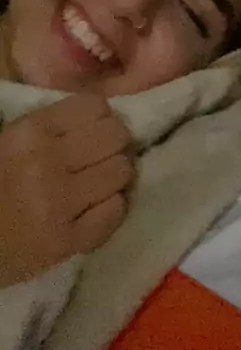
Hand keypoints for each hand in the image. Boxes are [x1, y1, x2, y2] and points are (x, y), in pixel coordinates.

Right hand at [0, 94, 133, 286]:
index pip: (95, 106)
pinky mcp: (65, 242)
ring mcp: (58, 203)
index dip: (103, 117)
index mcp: (31, 132)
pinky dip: (113, 209)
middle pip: (115, 136)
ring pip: (122, 172)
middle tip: (106, 156)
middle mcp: (48, 162)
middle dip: (116, 144)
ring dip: (117, 176)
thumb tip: (100, 118)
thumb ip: (51, 127)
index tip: (97, 130)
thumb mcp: (10, 141)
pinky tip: (98, 210)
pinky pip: (114, 213)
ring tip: (102, 183)